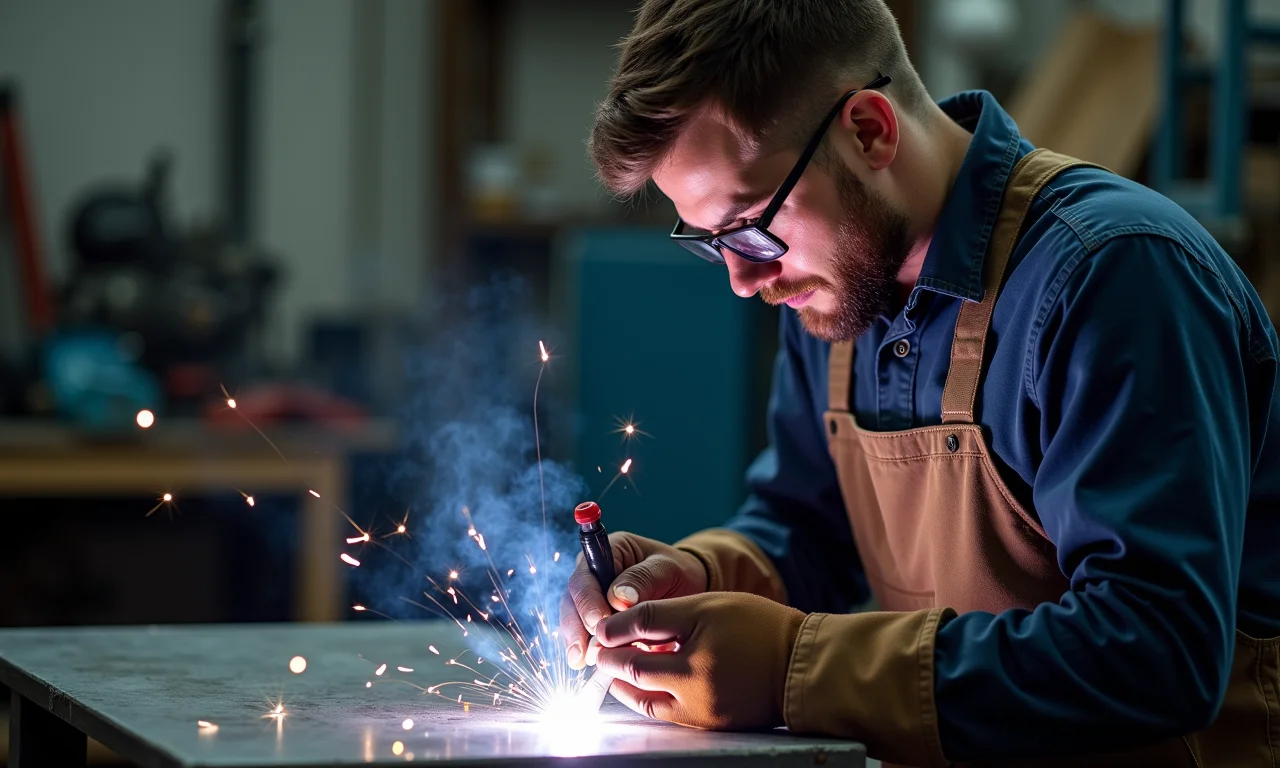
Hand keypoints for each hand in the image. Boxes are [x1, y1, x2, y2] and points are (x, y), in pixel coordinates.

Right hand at [559, 532, 707, 668]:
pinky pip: (583, 634)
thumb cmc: (678, 574)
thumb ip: (643, 579)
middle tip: (586, 651)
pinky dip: (585, 650)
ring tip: (581, 662)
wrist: (686, 591)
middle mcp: (593, 572)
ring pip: (573, 618)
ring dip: (576, 641)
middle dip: (577, 626)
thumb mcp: (668, 570)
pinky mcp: (595, 619)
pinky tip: (586, 666)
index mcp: (608, 551)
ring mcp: (592, 596)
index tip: (598, 623)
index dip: (588, 601)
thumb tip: (618, 599)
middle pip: (573, 598)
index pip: (587, 575)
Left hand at [593, 592, 805, 729]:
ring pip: (646, 702)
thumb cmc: (759, 628)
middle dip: (612, 661)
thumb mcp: (708, 606)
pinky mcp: (711, 726)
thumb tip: (615, 624)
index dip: (613, 634)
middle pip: (636, 676)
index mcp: (693, 663)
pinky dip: (650, 697)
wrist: (802, 665)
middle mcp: (694, 695)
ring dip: (625, 684)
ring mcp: (702, 715)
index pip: (635, 646)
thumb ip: (660, 615)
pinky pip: (668, 714)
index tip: (601, 628)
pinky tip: (648, 682)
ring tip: (618, 668)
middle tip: (602, 649)